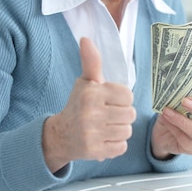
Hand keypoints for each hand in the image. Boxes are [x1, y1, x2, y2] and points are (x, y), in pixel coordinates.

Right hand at [42, 37, 135, 172]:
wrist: (60, 135)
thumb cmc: (78, 105)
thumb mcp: (85, 81)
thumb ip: (91, 61)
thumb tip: (86, 39)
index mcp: (91, 93)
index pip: (128, 95)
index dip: (122, 99)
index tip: (110, 100)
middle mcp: (90, 113)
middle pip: (130, 114)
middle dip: (122, 115)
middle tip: (108, 115)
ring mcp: (92, 133)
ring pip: (127, 131)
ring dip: (120, 130)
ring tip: (106, 127)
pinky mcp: (95, 151)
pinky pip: (122, 147)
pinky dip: (116, 144)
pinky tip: (103, 139)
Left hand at [151, 88, 191, 159]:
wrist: (166, 134)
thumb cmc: (181, 113)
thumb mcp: (186, 102)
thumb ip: (189, 94)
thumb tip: (179, 85)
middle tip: (185, 100)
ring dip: (182, 120)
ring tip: (168, 111)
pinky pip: (184, 139)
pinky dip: (173, 127)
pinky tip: (165, 118)